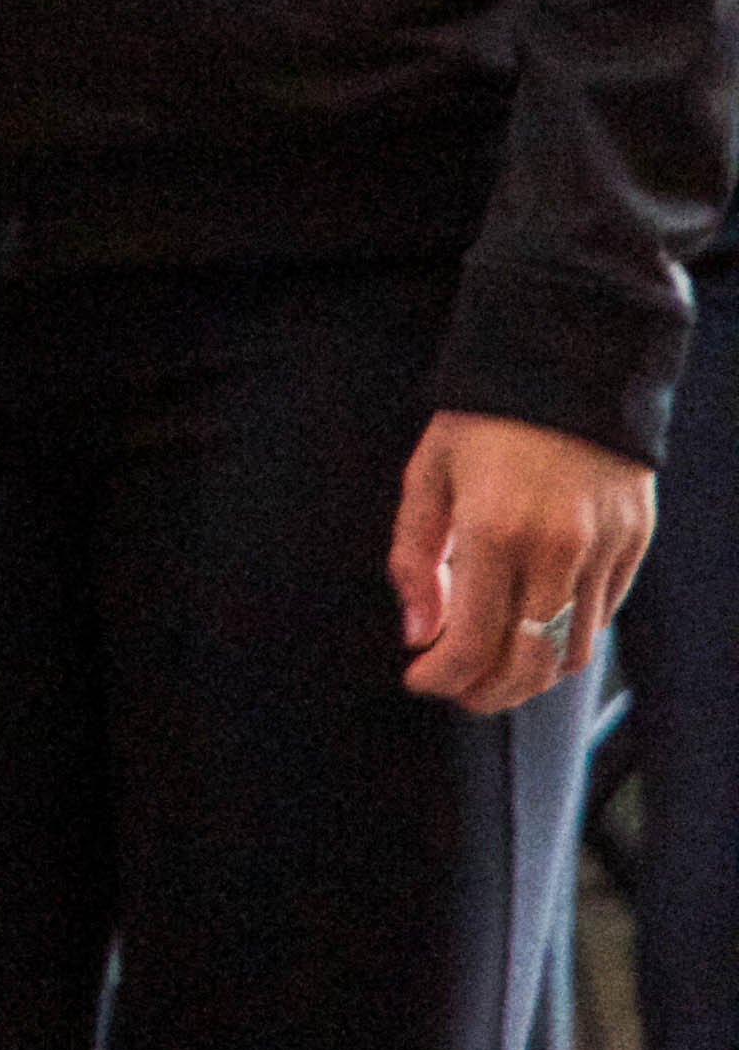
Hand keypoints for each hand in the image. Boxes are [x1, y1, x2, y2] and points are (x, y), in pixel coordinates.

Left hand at [390, 411, 653, 714]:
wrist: (571, 356)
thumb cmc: (487, 413)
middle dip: (486, 692)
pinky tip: (535, 623)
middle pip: (527, 665)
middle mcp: (556, 548)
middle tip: (459, 688)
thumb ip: (414, 556)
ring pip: (571, 652)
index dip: (443, 677)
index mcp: (494, 530)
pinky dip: (566, 636)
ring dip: (530, 675)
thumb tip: (417, 631)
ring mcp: (604, 547)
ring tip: (496, 666)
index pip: (472, 643)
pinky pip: (602, 615)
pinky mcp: (635, 541)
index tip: (421, 678)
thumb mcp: (428, 471)